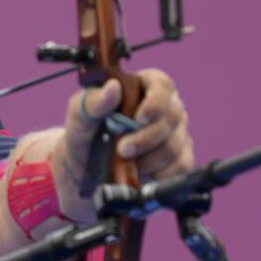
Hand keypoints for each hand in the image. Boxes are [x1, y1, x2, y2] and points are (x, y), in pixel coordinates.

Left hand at [55, 69, 193, 218]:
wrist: (83, 172)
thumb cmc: (84, 136)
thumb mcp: (79, 117)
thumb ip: (93, 102)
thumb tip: (112, 88)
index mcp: (142, 88)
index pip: (162, 85)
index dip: (155, 101)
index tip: (139, 119)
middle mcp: (164, 108)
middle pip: (172, 116)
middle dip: (146, 138)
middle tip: (122, 150)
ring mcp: (175, 134)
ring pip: (174, 145)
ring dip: (147, 160)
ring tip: (124, 164)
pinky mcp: (179, 159)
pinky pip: (181, 167)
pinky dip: (159, 175)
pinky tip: (140, 175)